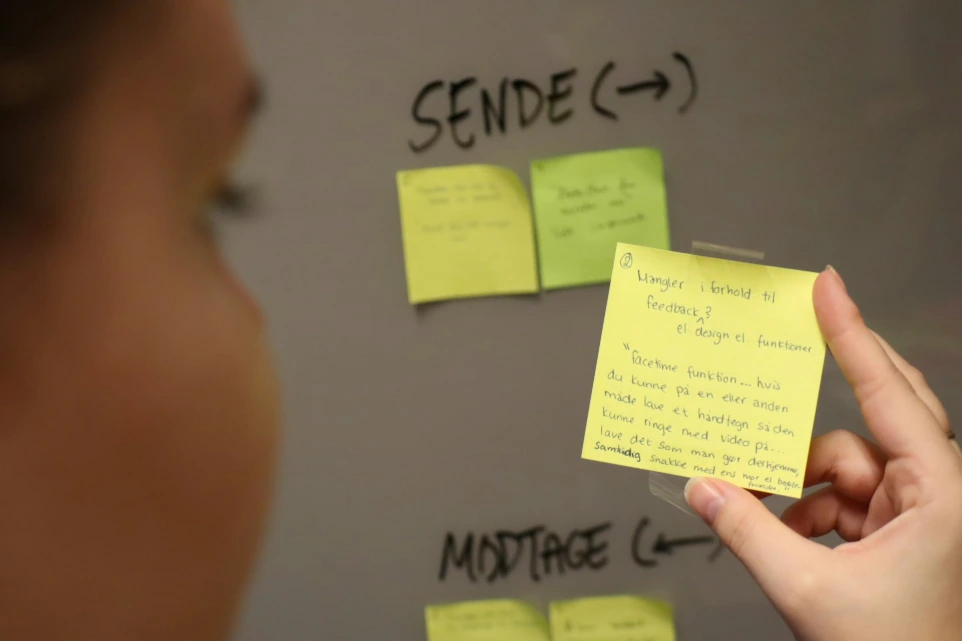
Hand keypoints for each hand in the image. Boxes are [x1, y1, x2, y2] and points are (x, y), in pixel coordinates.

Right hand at [685, 267, 961, 640]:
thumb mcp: (808, 591)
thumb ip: (745, 531)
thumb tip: (701, 486)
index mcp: (942, 495)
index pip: (888, 394)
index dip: (852, 334)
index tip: (828, 287)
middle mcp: (938, 491)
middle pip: (879, 411)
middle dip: (830, 397)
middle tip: (788, 354)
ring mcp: (919, 509)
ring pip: (847, 460)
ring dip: (801, 484)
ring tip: (763, 511)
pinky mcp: (899, 528)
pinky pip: (843, 493)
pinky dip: (808, 508)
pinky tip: (787, 535)